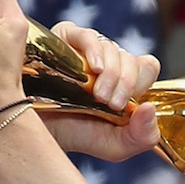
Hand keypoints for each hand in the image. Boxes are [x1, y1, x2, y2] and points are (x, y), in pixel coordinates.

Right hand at [42, 22, 161, 160]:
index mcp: (123, 83)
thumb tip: (151, 108)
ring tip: (99, 96)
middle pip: (131, 60)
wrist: (33, 129)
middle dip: (126, 83)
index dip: (142, 82)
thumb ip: (143, 136)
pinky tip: (92, 69)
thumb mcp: (115, 146)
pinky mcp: (65, 37)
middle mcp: (108, 63)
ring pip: (113, 49)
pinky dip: (95, 51)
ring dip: (111, 73)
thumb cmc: (73, 136)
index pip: (147, 68)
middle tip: (111, 103)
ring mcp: (87, 49)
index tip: (127, 104)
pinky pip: (88, 36)